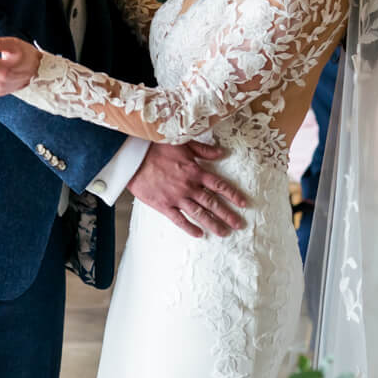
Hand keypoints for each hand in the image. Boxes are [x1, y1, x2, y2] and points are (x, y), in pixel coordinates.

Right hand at [130, 141, 248, 238]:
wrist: (133, 158)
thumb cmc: (156, 148)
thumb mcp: (183, 143)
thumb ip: (203, 150)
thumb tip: (222, 153)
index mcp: (195, 171)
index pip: (219, 185)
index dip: (233, 195)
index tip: (243, 204)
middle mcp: (189, 187)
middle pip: (213, 203)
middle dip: (227, 215)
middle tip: (239, 225)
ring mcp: (176, 198)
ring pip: (199, 214)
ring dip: (213, 224)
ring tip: (224, 233)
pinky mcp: (163, 205)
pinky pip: (179, 220)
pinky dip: (189, 228)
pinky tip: (199, 234)